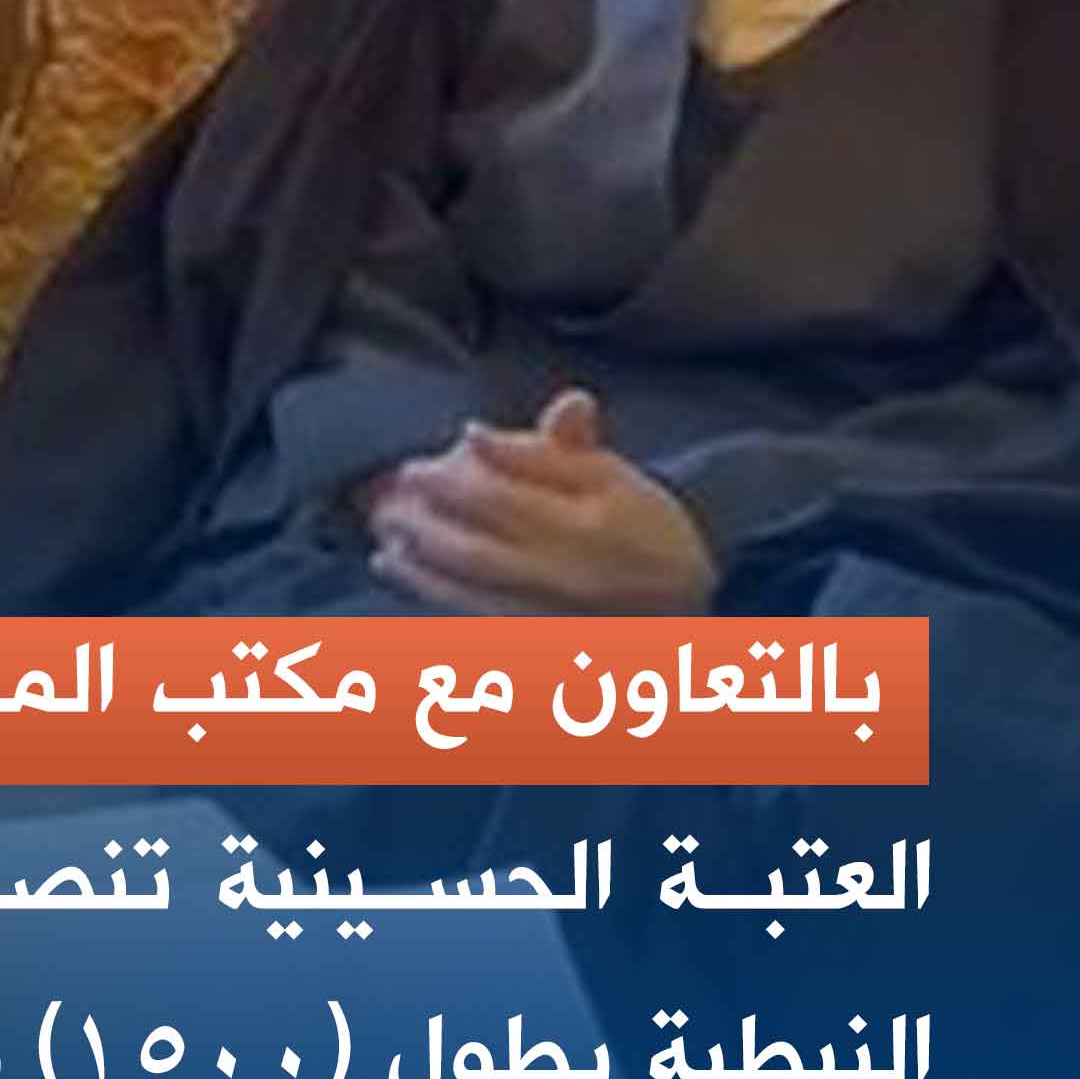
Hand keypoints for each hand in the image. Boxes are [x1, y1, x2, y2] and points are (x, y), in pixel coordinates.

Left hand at [360, 391, 716, 614]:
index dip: (447, 482)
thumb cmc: (646, 528)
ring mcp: (554, 616)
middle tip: (388, 502)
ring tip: (385, 541)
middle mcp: (569, 576)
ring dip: (418, 567)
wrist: (693, 605)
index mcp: (588, 524)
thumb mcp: (610, 477)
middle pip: (476, 550)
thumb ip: (547, 451)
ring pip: (470, 593)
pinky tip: (403, 576)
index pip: (500, 498)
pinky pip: (476, 624)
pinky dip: (433, 599)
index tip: (412, 469)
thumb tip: (474, 434)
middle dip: (423, 526)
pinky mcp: (541, 644)